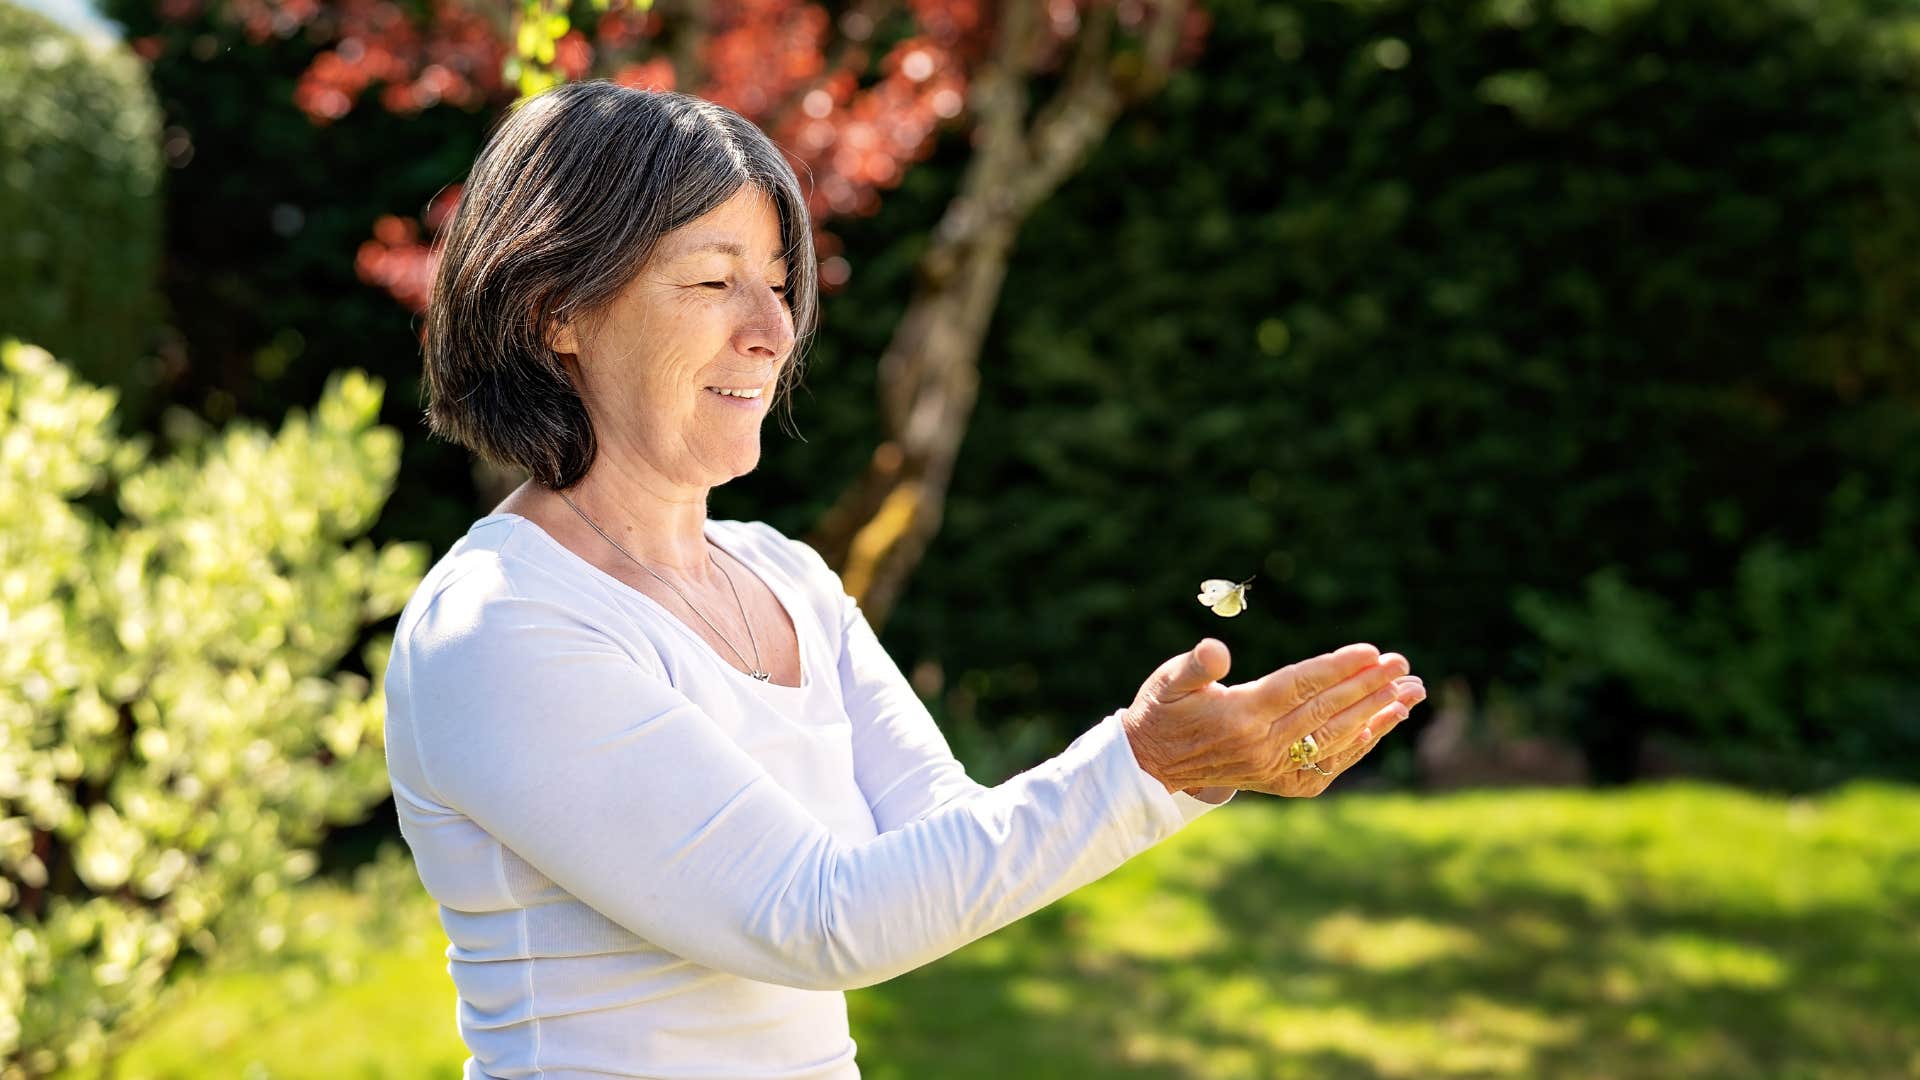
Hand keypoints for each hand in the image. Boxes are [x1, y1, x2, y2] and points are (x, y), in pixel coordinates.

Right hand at [1122, 639, 1423, 797]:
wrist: (1152, 765)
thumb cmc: (1163, 710)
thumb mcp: (1169, 680)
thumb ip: (1196, 665)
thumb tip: (1216, 650)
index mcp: (1240, 714)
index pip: (1299, 686)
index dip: (1337, 668)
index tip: (1372, 652)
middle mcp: (1262, 745)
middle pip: (1326, 710)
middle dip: (1369, 686)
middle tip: (1403, 665)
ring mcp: (1274, 768)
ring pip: (1335, 738)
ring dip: (1377, 715)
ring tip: (1411, 694)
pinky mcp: (1280, 783)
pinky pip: (1329, 764)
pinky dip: (1359, 745)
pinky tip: (1383, 724)